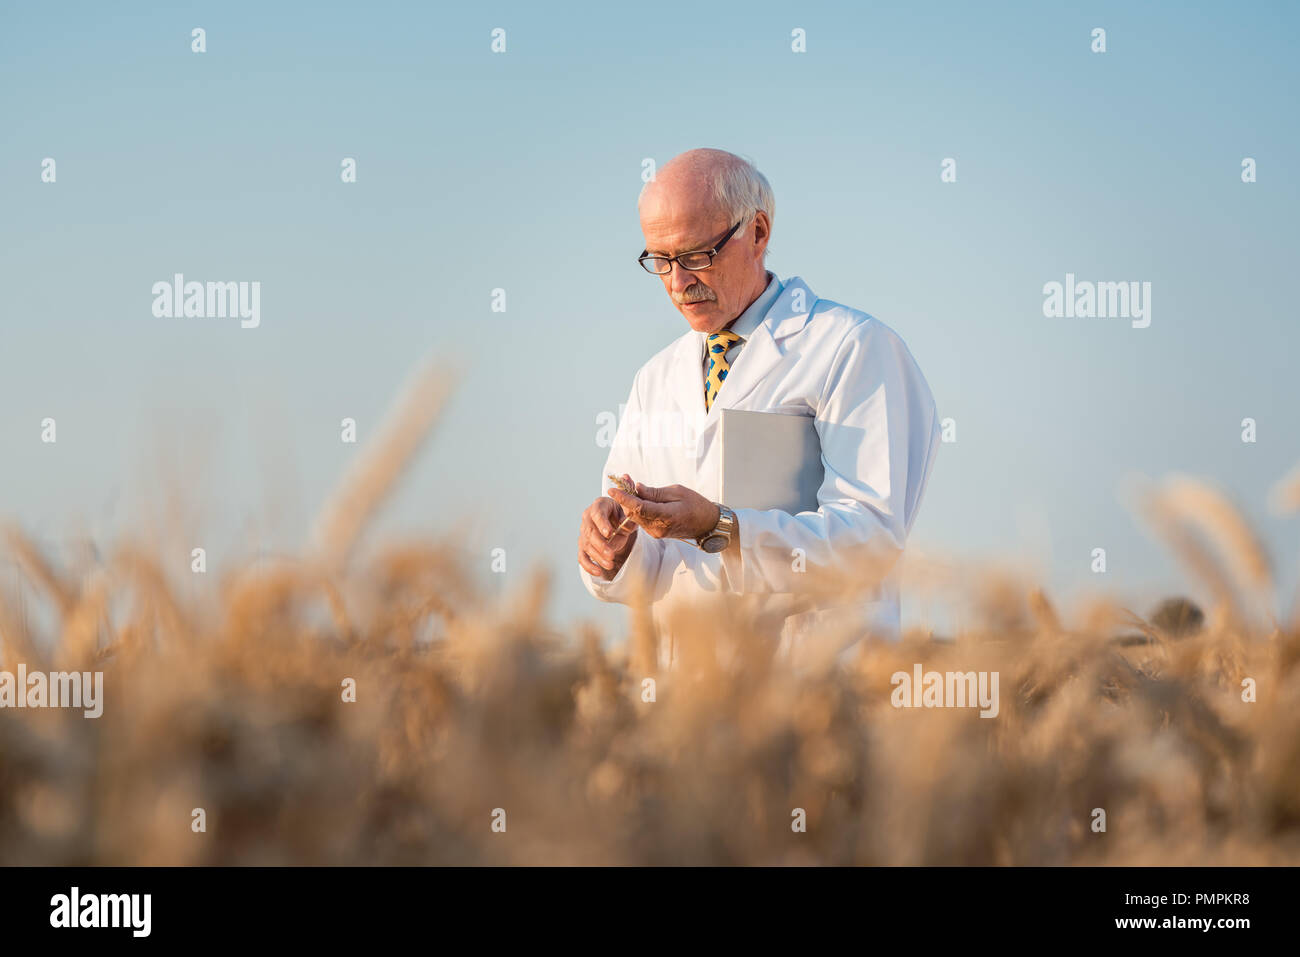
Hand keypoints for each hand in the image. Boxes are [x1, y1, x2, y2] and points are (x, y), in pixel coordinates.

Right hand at [578, 485, 638, 580]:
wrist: (617, 521)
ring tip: (610, 564)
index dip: (602, 523)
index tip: (609, 533)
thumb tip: (624, 526)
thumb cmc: (623, 515)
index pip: (597, 513)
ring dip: (597, 557)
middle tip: (611, 555)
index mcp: (599, 505)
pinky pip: (582, 556)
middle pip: (590, 532)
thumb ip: (628, 520)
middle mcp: (587, 517)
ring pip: (587, 545)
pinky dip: (588, 565)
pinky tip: (598, 572)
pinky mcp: (583, 545)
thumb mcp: (629, 515)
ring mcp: (583, 532)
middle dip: (600, 545)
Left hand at [606, 480, 720, 541]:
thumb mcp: (677, 492)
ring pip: (636, 517)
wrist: (707, 524)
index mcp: (665, 516)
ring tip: (629, 485)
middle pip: (633, 512)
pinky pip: (641, 520)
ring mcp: (656, 533)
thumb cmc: (696, 505)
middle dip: (625, 496)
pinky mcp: (656, 533)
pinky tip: (638, 497)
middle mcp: (658, 528)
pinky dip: (637, 508)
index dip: (624, 498)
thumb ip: (655, 492)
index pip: (639, 507)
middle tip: (623, 479)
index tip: (612, 490)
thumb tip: (637, 488)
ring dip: (630, 502)